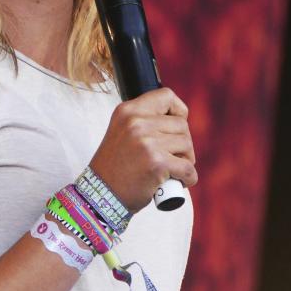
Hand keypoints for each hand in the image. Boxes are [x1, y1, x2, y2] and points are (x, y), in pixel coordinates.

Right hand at [89, 88, 196, 211]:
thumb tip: (178, 118)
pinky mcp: (157, 163)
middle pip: (181, 124)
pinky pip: (188, 168)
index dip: (178, 110)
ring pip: (187, 144)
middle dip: (183, 143)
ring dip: (186, 160)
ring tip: (173, 170)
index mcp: (127, 111)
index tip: (176, 126)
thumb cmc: (115, 167)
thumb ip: (143, 121)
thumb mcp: (122, 132)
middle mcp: (136, 122)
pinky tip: (180, 182)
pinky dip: (189, 177)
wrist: (101, 195)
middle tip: (172, 158)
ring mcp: (147, 142)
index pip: (165, 95)